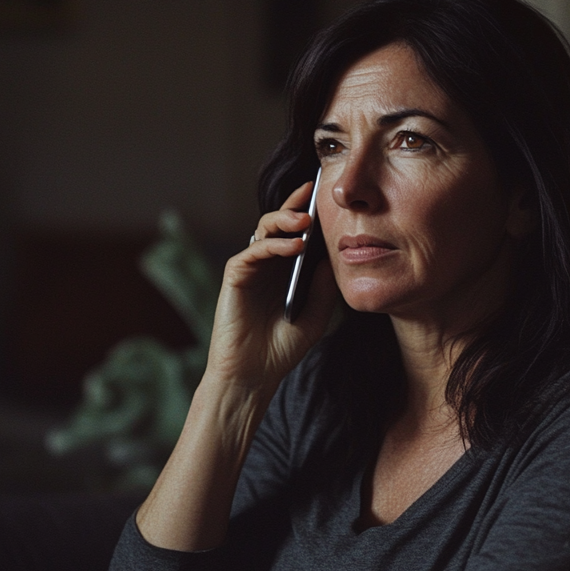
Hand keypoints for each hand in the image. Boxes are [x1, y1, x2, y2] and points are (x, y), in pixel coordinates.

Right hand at [201, 181, 337, 398]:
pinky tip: (294, 247)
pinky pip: (252, 252)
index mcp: (287, 270)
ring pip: (263, 231)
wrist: (254, 375)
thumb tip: (334, 255)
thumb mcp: (316, 316)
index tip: (325, 195)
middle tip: (313, 196)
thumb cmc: (283, 348)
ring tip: (305, 221)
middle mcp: (269, 265)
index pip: (298, 234)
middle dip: (295, 207)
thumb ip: (324, 287)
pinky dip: (272, 246)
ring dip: (284, 221)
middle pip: (279, 224)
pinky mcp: (235, 277)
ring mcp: (251, 269)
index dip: (309, 212)